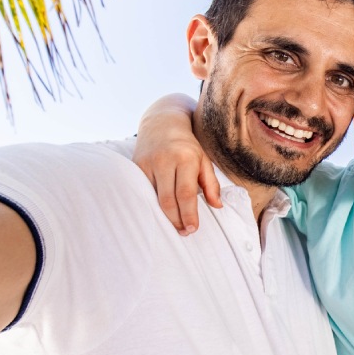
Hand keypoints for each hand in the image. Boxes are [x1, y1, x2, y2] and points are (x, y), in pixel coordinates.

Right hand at [132, 94, 220, 234]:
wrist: (162, 122)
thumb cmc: (187, 145)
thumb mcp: (204, 159)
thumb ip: (211, 183)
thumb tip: (217, 206)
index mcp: (185, 158)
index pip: (186, 194)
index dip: (189, 214)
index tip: (193, 228)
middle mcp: (165, 161)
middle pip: (168, 200)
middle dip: (176, 220)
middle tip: (184, 232)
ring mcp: (148, 163)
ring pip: (153, 198)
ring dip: (163, 216)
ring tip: (174, 226)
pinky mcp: (136, 166)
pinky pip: (143, 191)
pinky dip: (151, 205)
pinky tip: (158, 214)